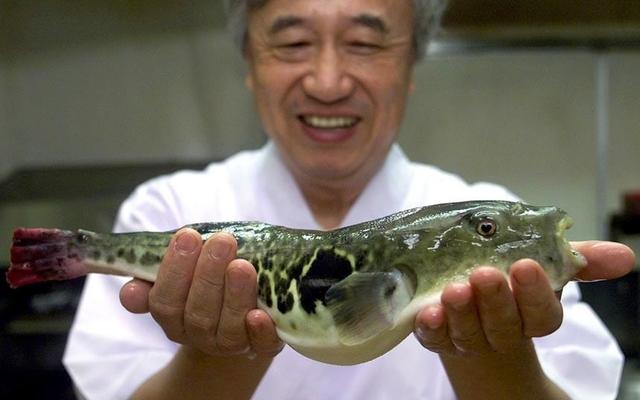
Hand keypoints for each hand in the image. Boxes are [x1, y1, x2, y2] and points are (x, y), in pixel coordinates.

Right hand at [119, 228, 283, 358]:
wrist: (247, 310)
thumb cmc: (211, 279)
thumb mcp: (183, 272)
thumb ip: (155, 275)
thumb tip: (129, 292)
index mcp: (174, 317)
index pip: (165, 302)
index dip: (174, 270)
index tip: (188, 236)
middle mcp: (199, 335)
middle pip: (197, 314)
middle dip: (208, 275)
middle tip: (222, 241)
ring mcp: (231, 344)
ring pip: (228, 328)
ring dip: (235, 295)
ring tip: (242, 266)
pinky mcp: (263, 346)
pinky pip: (261, 345)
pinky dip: (260, 331)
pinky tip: (260, 314)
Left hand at [414, 240, 634, 355]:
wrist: (476, 317)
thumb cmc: (512, 284)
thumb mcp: (545, 267)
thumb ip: (579, 260)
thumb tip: (625, 257)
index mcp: (532, 314)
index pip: (541, 314)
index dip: (534, 294)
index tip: (525, 267)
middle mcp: (503, 330)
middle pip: (503, 324)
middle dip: (495, 300)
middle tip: (484, 275)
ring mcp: (469, 338)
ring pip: (468, 333)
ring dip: (462, 313)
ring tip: (454, 290)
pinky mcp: (438, 338)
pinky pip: (434, 339)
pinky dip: (432, 328)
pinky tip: (428, 313)